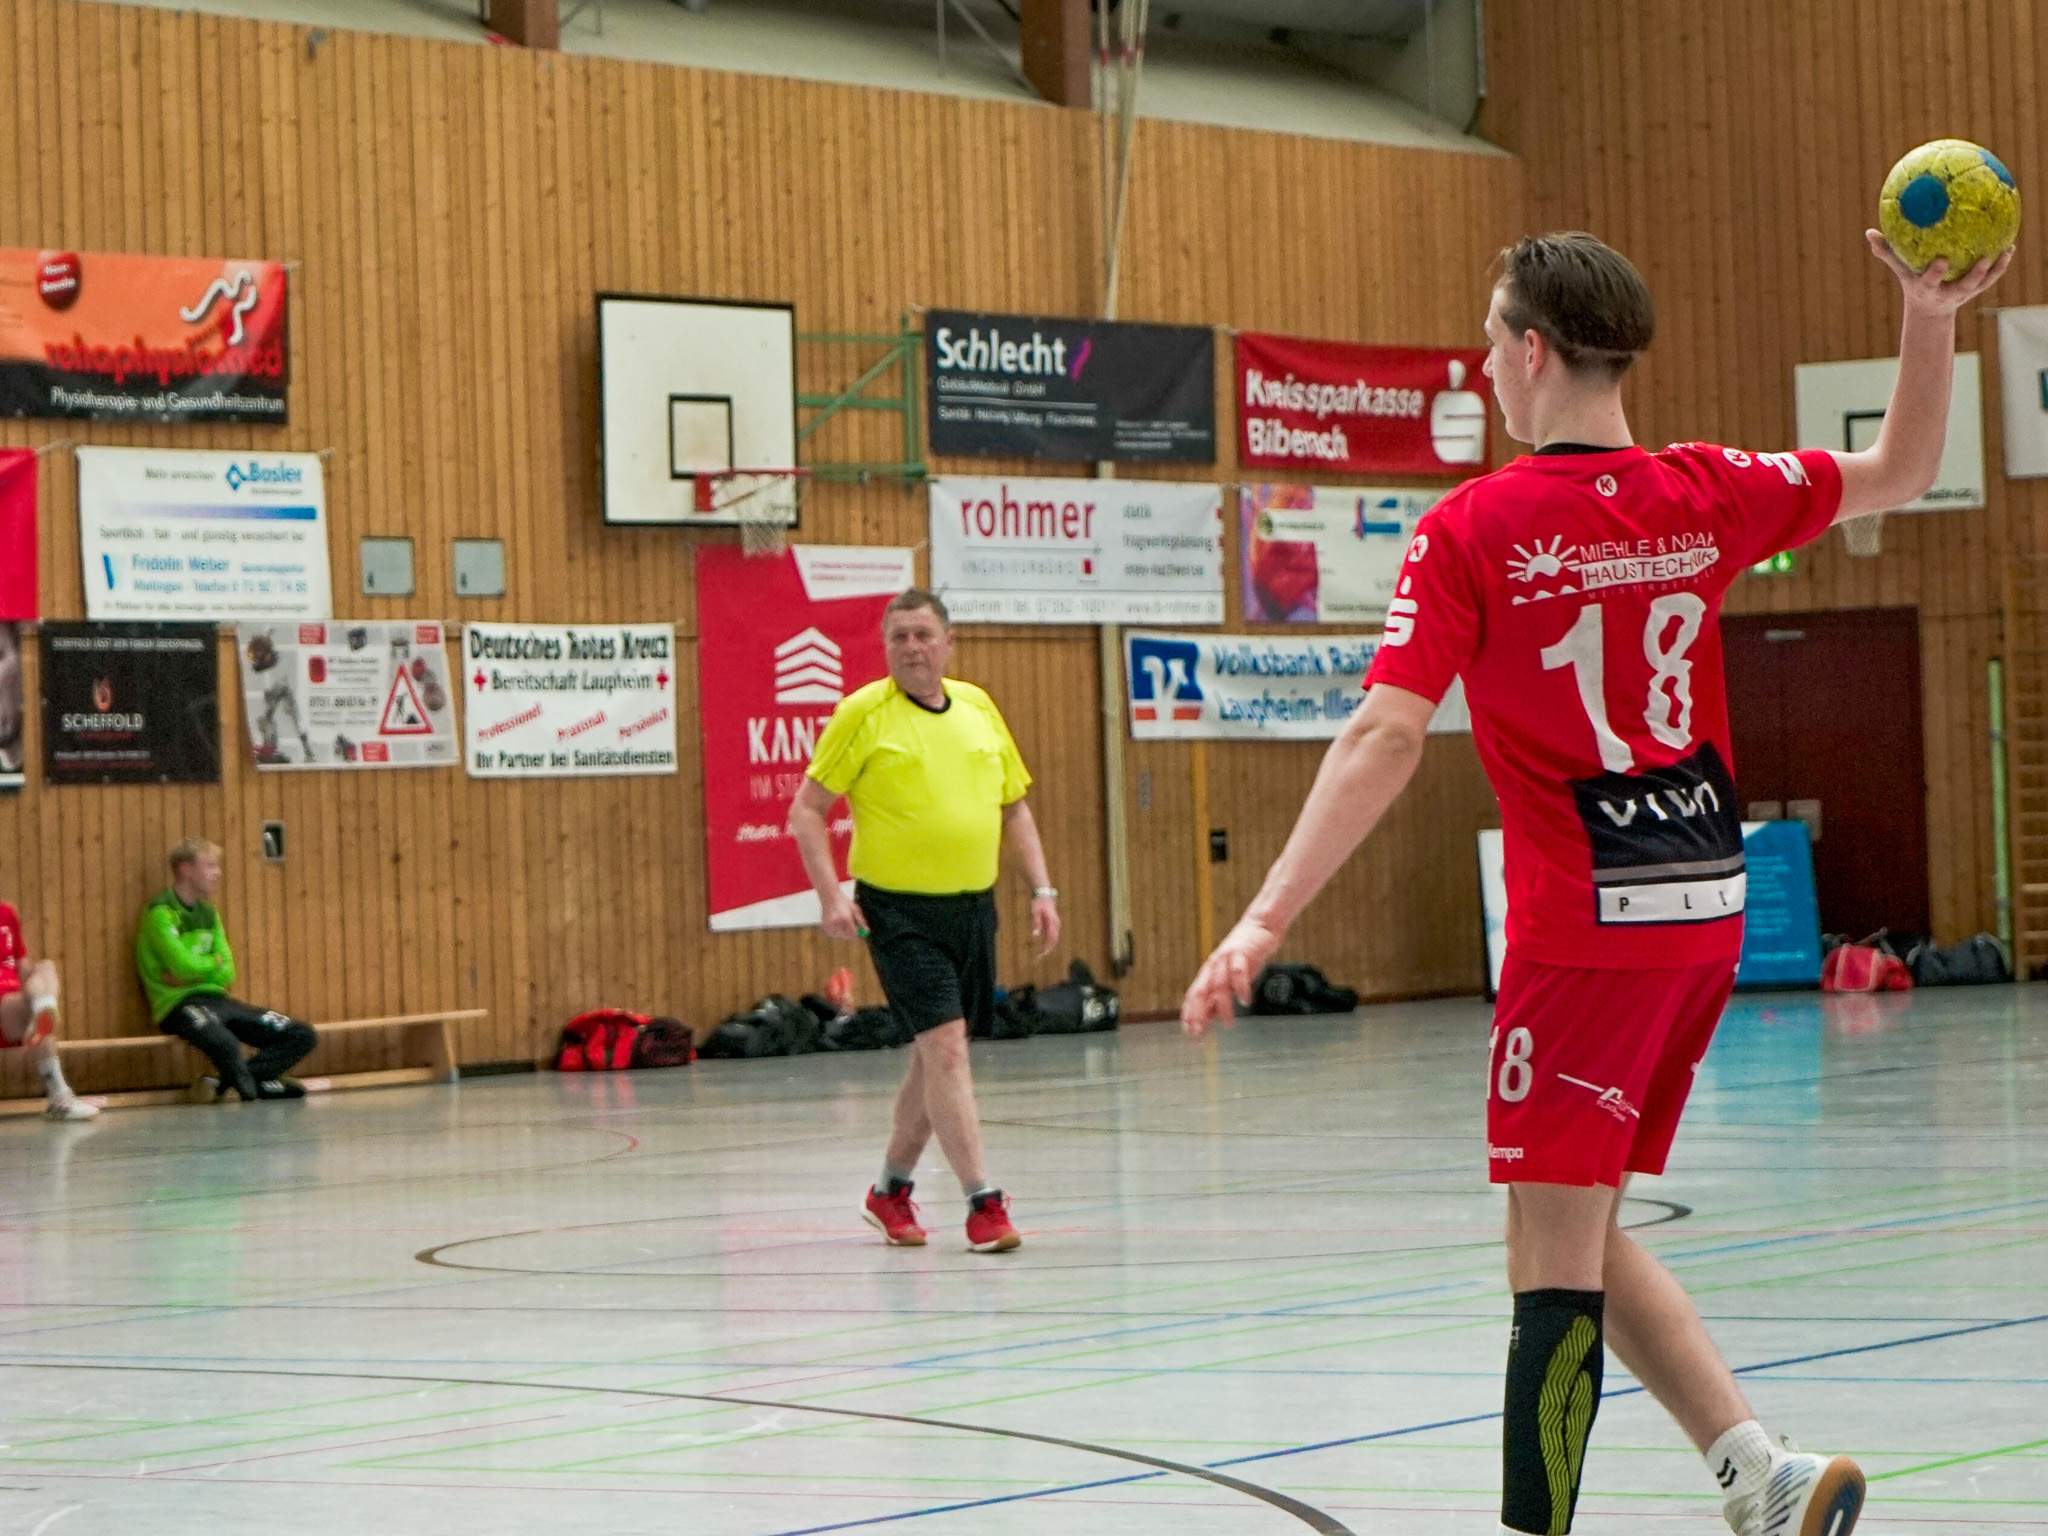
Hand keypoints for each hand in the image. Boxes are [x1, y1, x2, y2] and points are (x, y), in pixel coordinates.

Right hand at [821, 892, 866, 942]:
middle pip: (847, 936)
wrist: (829, 897)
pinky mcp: (825, 927)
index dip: (856, 931)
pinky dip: (836, 930)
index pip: (853, 933)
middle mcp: (837, 923)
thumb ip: (861, 921)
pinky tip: (835, 921)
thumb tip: (867, 931)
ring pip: (840, 935)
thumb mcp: (855, 909)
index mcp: (845, 918)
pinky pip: (834, 934)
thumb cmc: (845, 903)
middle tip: (850, 925)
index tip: (857, 927)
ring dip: (843, 931)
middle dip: (850, 932)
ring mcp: (829, 926)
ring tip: (841, 919)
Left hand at [1029, 895, 1060, 956]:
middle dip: (1048, 949)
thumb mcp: (1034, 912)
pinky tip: (1043, 946)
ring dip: (1049, 946)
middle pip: (1054, 940)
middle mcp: (1056, 924)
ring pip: (1054, 938)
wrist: (1043, 893)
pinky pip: (1052, 935)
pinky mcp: (1053, 923)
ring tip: (1041, 953)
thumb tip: (1035, 935)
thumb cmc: (1038, 902)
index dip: (1047, 947)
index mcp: (1052, 922)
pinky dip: (1049, 941)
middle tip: (1040, 956)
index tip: (1041, 954)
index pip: (1051, 938)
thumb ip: (1035, 923)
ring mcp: (1055, 924)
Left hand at [1180, 916, 1283, 1037]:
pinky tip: (1245, 1002)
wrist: (1260, 927)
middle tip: (1199, 1033)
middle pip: (1200, 992)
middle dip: (1198, 1013)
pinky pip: (1239, 972)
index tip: (1190, 1034)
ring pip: (1219, 986)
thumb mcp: (1231, 979)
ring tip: (1228, 1025)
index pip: (1193, 996)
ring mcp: (1226, 959)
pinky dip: (1241, 988)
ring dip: (1223, 1007)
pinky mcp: (1241, 953)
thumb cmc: (1245, 957)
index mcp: (1208, 973)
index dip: (1189, 1015)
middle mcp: (1213, 966)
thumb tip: (1210, 1019)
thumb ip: (1220, 995)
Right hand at [1866, 229, 2012, 314]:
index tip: (1941, 260)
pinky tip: (2009, 246)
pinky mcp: (1977, 290)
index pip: (1931, 281)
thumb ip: (1887, 252)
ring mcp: (1965, 293)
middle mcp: (1949, 293)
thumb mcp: (1900, 270)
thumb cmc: (1914, 282)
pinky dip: (2001, 265)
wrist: (1930, 309)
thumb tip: (1869, 232)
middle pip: (1964, 286)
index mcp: (1928, 288)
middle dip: (1974, 275)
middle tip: (1985, 259)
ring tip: (2005, 251)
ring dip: (1995, 270)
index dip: (1937, 273)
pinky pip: (1991, 278)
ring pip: (1983, 283)